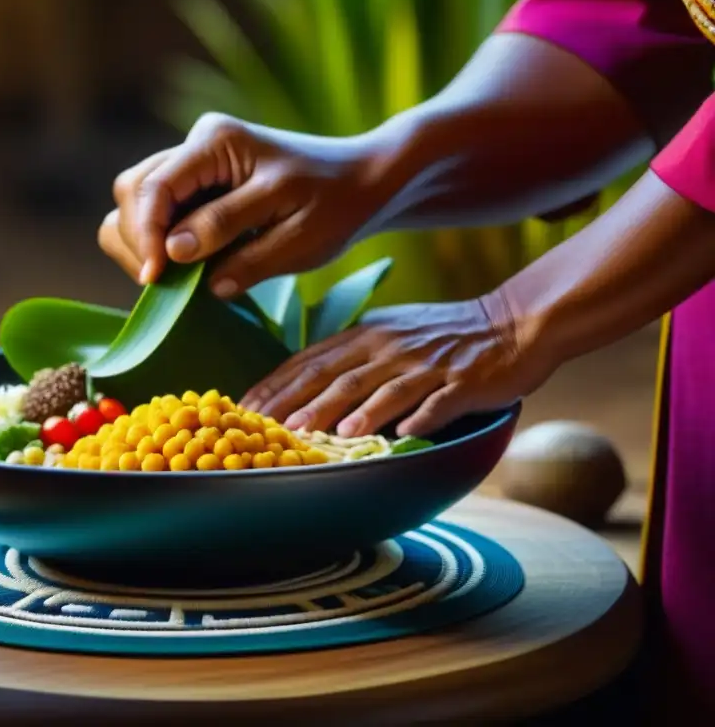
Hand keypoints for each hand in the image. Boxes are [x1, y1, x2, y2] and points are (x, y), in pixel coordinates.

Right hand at [98, 112, 382, 295]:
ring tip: (172, 280)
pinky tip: (182, 269)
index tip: (155, 281)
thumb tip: (176, 257)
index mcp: (216, 142)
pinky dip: (156, 242)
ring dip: (141, 242)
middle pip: (133, 190)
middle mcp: (197, 146)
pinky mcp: (198, 187)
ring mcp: (195, 165)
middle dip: (138, 240)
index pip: (154, 187)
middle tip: (167, 287)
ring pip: (134, 200)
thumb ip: (232, 236)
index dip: (145, 235)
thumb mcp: (294, 228)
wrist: (364, 185)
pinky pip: (156, 212)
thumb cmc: (336, 204)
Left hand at [241, 294, 553, 436]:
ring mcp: (427, 363)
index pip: (311, 360)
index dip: (276, 384)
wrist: (514, 323)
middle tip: (266, 427)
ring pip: (381, 388)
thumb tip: (306, 386)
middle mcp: (390, 346)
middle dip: (298, 402)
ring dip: (347, 412)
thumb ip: (351, 357)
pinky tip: (402, 434)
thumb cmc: (445, 336)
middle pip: (336, 375)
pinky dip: (419, 416)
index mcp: (368, 335)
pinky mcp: (464, 381)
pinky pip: (438, 401)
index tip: (244, 407)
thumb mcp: (390, 335)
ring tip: (318, 434)